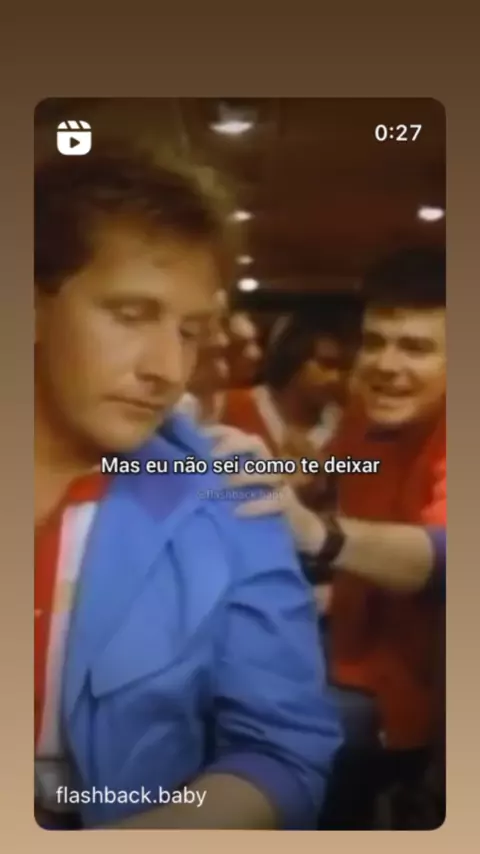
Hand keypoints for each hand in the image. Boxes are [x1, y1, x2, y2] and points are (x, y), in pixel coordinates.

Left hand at [205, 424, 326, 554]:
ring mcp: (280, 484)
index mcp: (252, 457)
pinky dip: (256, 506)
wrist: (294, 531)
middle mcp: (267, 465)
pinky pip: (277, 501)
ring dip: (244, 475)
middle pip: (255, 444)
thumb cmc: (254, 505)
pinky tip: (238, 512)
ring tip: (223, 485)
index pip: (237, 434)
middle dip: (233, 445)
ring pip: (268, 471)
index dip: (219, 432)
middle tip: (211, 458)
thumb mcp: (232, 488)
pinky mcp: (289, 505)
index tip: (197, 437)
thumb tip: (181, 463)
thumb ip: (212, 474)